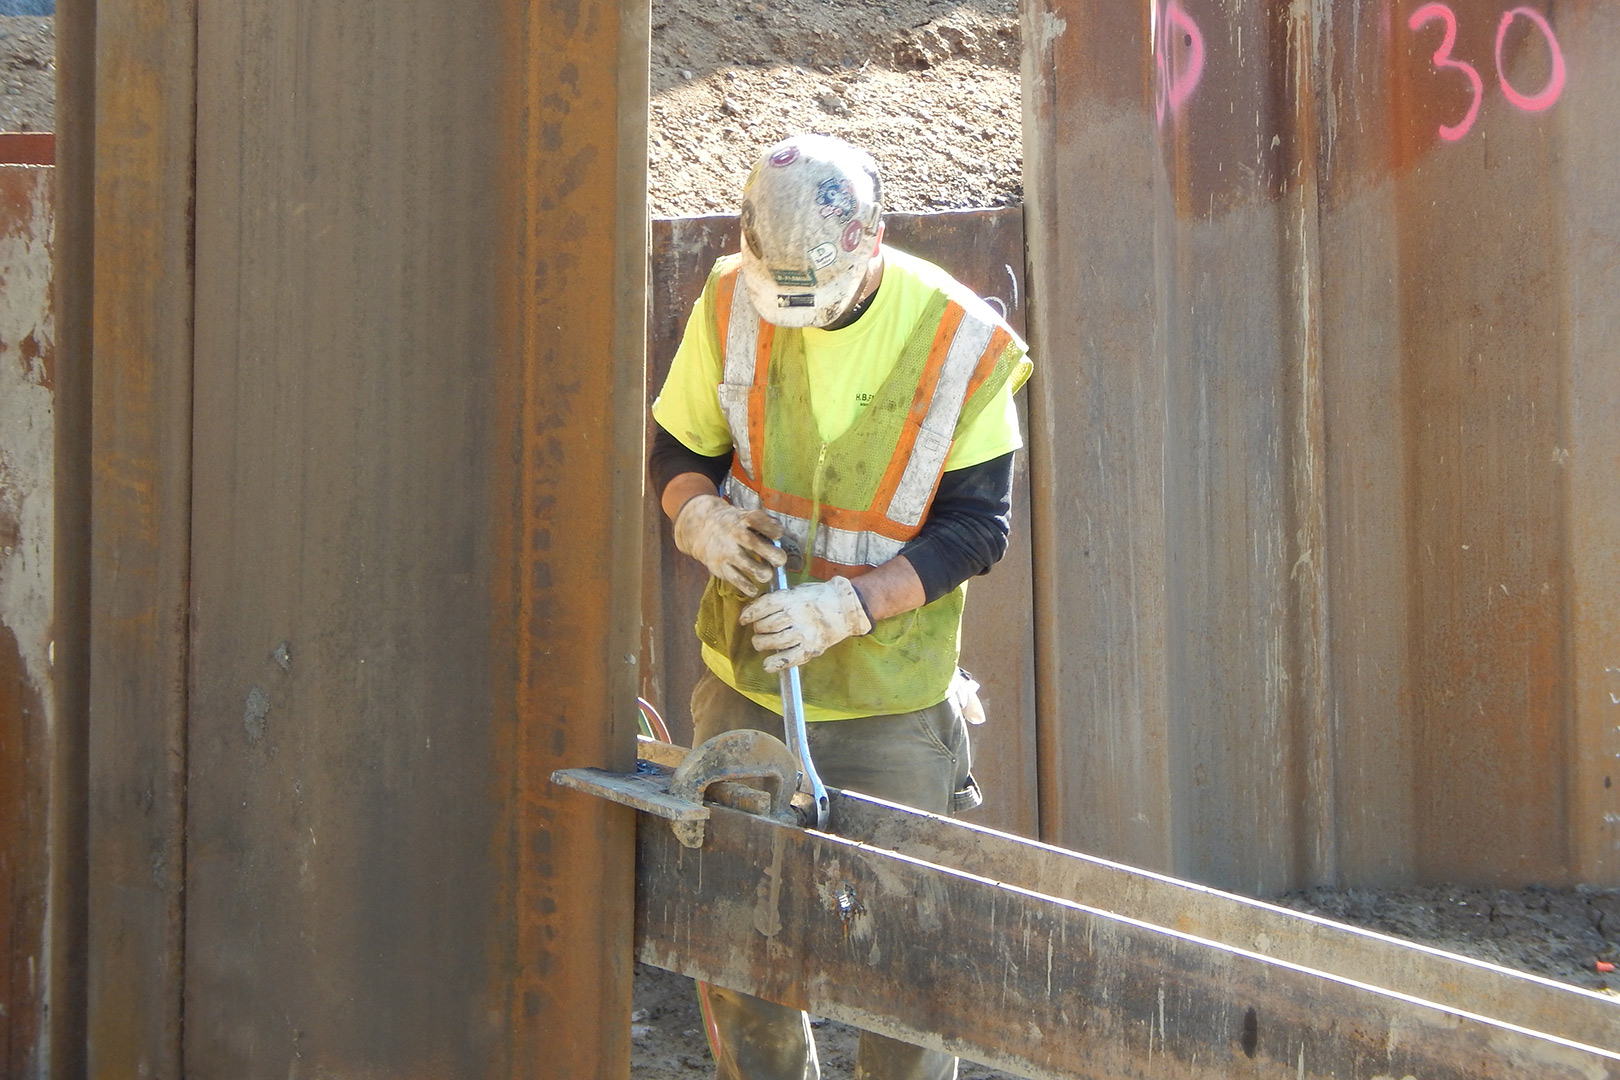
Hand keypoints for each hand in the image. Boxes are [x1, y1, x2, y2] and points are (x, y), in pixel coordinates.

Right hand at [672, 493, 785, 596]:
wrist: (702, 529)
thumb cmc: (734, 525)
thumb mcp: (747, 516)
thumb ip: (766, 524)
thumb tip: (781, 536)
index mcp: (743, 519)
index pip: (759, 521)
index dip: (773, 530)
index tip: (778, 536)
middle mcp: (734, 534)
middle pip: (753, 543)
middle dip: (772, 554)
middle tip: (779, 560)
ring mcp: (726, 551)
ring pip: (747, 565)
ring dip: (762, 572)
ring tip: (766, 574)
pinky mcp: (719, 566)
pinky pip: (736, 580)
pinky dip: (747, 587)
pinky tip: (753, 589)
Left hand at [740, 576, 872, 672]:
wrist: (847, 608)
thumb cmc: (820, 597)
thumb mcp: (799, 590)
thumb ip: (780, 599)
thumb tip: (756, 609)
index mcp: (792, 598)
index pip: (763, 606)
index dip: (749, 614)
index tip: (743, 619)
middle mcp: (796, 615)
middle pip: (765, 625)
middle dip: (757, 629)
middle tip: (759, 630)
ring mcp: (804, 633)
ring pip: (773, 642)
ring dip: (762, 644)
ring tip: (761, 643)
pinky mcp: (811, 648)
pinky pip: (789, 659)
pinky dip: (775, 664)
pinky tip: (767, 665)